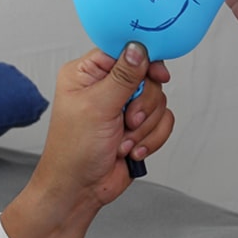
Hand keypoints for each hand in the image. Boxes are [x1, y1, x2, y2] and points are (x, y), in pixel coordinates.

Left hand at [40, 41, 172, 205]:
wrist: (80, 189)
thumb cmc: (74, 150)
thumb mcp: (97, 107)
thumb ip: (123, 76)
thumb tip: (139, 48)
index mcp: (86, 73)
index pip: (121, 51)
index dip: (142, 60)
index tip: (156, 73)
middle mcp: (106, 87)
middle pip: (147, 76)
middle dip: (142, 104)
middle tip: (128, 120)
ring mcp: (123, 107)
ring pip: (158, 100)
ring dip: (144, 127)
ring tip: (123, 141)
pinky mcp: (138, 126)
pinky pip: (163, 121)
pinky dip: (151, 139)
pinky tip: (131, 151)